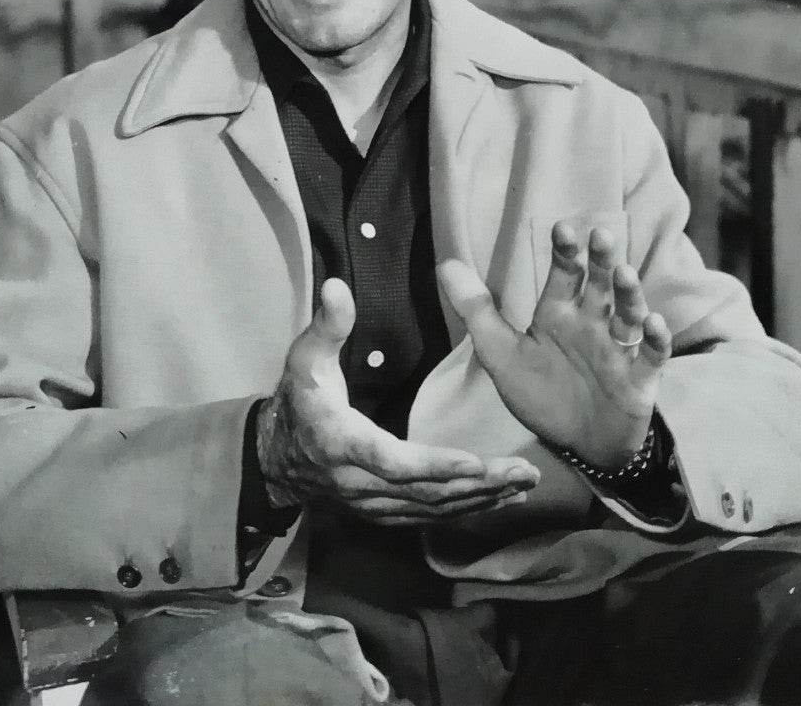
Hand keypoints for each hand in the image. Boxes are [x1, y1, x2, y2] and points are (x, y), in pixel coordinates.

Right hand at [256, 278, 538, 526]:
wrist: (274, 457)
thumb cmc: (297, 400)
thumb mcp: (304, 358)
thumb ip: (327, 325)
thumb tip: (337, 285)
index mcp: (343, 444)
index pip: (392, 461)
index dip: (434, 465)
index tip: (474, 462)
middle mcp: (361, 484)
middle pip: (425, 492)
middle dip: (477, 485)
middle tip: (523, 473)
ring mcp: (374, 505)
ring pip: (434, 509)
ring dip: (482, 500)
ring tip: (525, 485)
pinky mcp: (385, 513)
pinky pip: (431, 516)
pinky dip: (469, 509)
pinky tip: (502, 500)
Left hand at [438, 223, 671, 470]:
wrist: (578, 447)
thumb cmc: (542, 395)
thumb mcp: (501, 355)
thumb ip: (477, 311)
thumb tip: (445, 263)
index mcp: (559, 315)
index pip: (565, 274)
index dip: (565, 252)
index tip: (562, 230)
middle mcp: (591, 324)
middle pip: (600, 285)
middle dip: (601, 260)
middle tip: (600, 235)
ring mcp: (618, 348)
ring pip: (627, 313)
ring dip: (629, 293)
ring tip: (625, 274)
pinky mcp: (640, 377)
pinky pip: (651, 354)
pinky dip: (656, 339)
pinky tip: (654, 324)